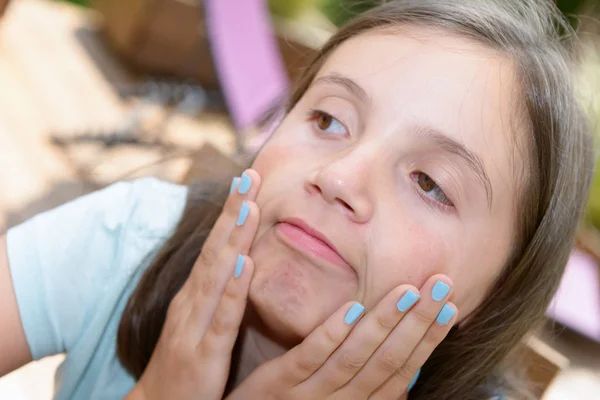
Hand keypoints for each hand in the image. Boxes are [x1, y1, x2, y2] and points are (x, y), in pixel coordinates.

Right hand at [132, 170, 260, 399]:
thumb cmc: (185, 359)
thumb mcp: (202, 318)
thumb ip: (220, 289)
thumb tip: (241, 257)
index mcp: (197, 292)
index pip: (216, 244)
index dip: (231, 211)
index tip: (248, 178)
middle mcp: (193, 300)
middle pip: (215, 249)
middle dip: (233, 211)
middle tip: (249, 174)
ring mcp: (196, 325)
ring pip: (218, 275)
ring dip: (233, 239)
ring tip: (248, 206)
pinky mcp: (205, 353)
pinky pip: (223, 318)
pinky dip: (233, 290)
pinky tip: (245, 265)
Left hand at [226, 275, 456, 399]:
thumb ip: (366, 383)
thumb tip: (407, 363)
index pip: (401, 370)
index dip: (428, 339)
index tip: (451, 306)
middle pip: (387, 361)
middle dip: (418, 323)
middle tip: (442, 284)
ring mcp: (310, 396)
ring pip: (355, 358)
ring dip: (384, 324)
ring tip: (408, 290)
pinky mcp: (278, 386)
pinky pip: (309, 359)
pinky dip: (333, 334)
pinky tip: (352, 308)